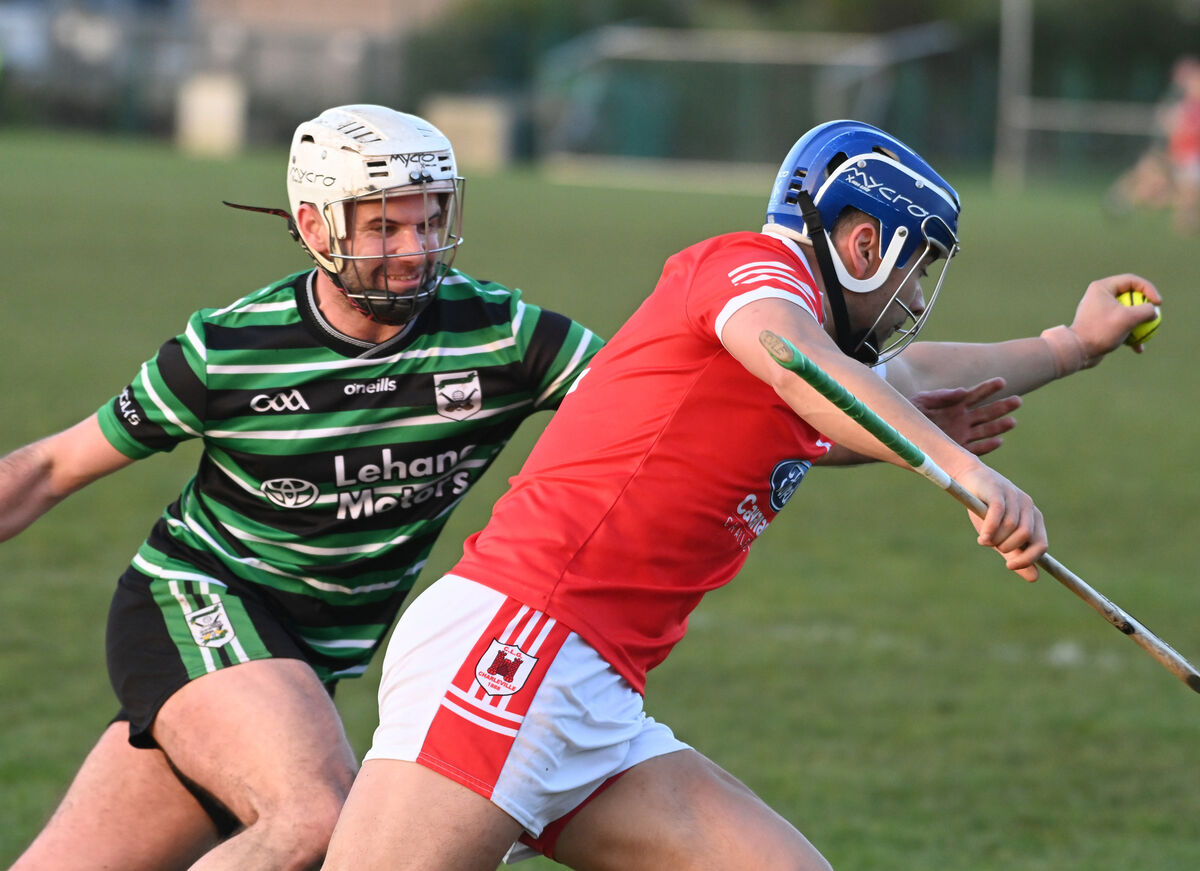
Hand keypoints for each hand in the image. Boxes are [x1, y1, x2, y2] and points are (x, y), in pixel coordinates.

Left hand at [909, 377, 1019, 455]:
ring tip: (1013, 421)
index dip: (988, 388)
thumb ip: (942, 395)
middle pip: (986, 412)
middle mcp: (961, 419)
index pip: (976, 394)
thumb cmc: (909, 412)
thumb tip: (963, 392)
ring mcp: (961, 434)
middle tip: (1018, 401)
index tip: (1001, 382)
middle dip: (1002, 407)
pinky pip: (975, 448)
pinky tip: (999, 440)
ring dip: (999, 426)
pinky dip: (987, 445)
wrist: (896, 433)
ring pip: (985, 430)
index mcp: (955, 404)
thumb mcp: (923, 400)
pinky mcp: (956, 448)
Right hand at [955, 463, 1046, 581]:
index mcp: (1034, 518)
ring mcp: (1014, 496)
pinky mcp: (998, 491)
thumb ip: (1017, 555)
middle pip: (1026, 536)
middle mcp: (1028, 506)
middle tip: (992, 545)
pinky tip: (982, 537)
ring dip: (995, 539)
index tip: (1009, 566)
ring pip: (1011, 526)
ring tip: (983, 538)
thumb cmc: (985, 510)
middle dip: (1007, 547)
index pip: (1041, 545)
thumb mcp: (1002, 537)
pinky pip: (999, 513)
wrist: (969, 479)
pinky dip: (991, 529)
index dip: (1027, 559)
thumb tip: (1035, 578)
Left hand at [1068, 274, 1162, 358]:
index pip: (1132, 281)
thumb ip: (1146, 310)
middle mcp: (1099, 296)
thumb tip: (1153, 310)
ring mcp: (1100, 311)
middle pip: (1131, 298)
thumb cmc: (1100, 331)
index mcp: (1102, 288)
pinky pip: (1120, 326)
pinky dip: (1130, 336)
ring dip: (1139, 326)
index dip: (1149, 290)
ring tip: (1146, 337)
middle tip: (1155, 318)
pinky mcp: (1101, 325)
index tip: (1158, 304)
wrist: (1077, 351)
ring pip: (1128, 314)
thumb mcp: (1128, 319)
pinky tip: (1137, 348)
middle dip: (1145, 309)